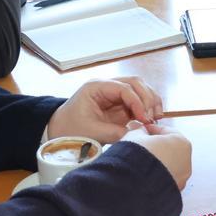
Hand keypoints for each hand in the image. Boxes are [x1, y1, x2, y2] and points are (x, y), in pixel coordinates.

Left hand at [47, 77, 163, 143]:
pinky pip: (139, 100)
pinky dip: (147, 108)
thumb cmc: (70, 129)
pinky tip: (151, 119)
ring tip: (155, 118)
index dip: (137, 102)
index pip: (124, 88)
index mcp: (96, 86)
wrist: (59, 130)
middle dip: (147, 99)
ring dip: (150, 101)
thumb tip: (139, 132)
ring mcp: (114, 93)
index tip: (144, 118)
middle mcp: (107, 85)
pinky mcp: (120, 104)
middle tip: (152, 118)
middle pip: (136, 83)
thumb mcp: (91, 132)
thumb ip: (115, 132)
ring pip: (140, 89)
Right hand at [123, 123, 192, 189]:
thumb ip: (139, 131)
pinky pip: (165, 179)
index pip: (166, 131)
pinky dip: (157, 176)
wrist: (135, 184)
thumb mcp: (135, 136)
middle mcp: (186, 160)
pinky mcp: (174, 190)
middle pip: (169, 149)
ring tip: (139, 162)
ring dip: (156, 162)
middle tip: (140, 145)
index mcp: (181, 142)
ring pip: (168, 165)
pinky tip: (143, 175)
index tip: (141, 130)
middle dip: (155, 147)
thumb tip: (140, 131)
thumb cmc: (138, 157)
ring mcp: (182, 177)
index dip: (151, 129)